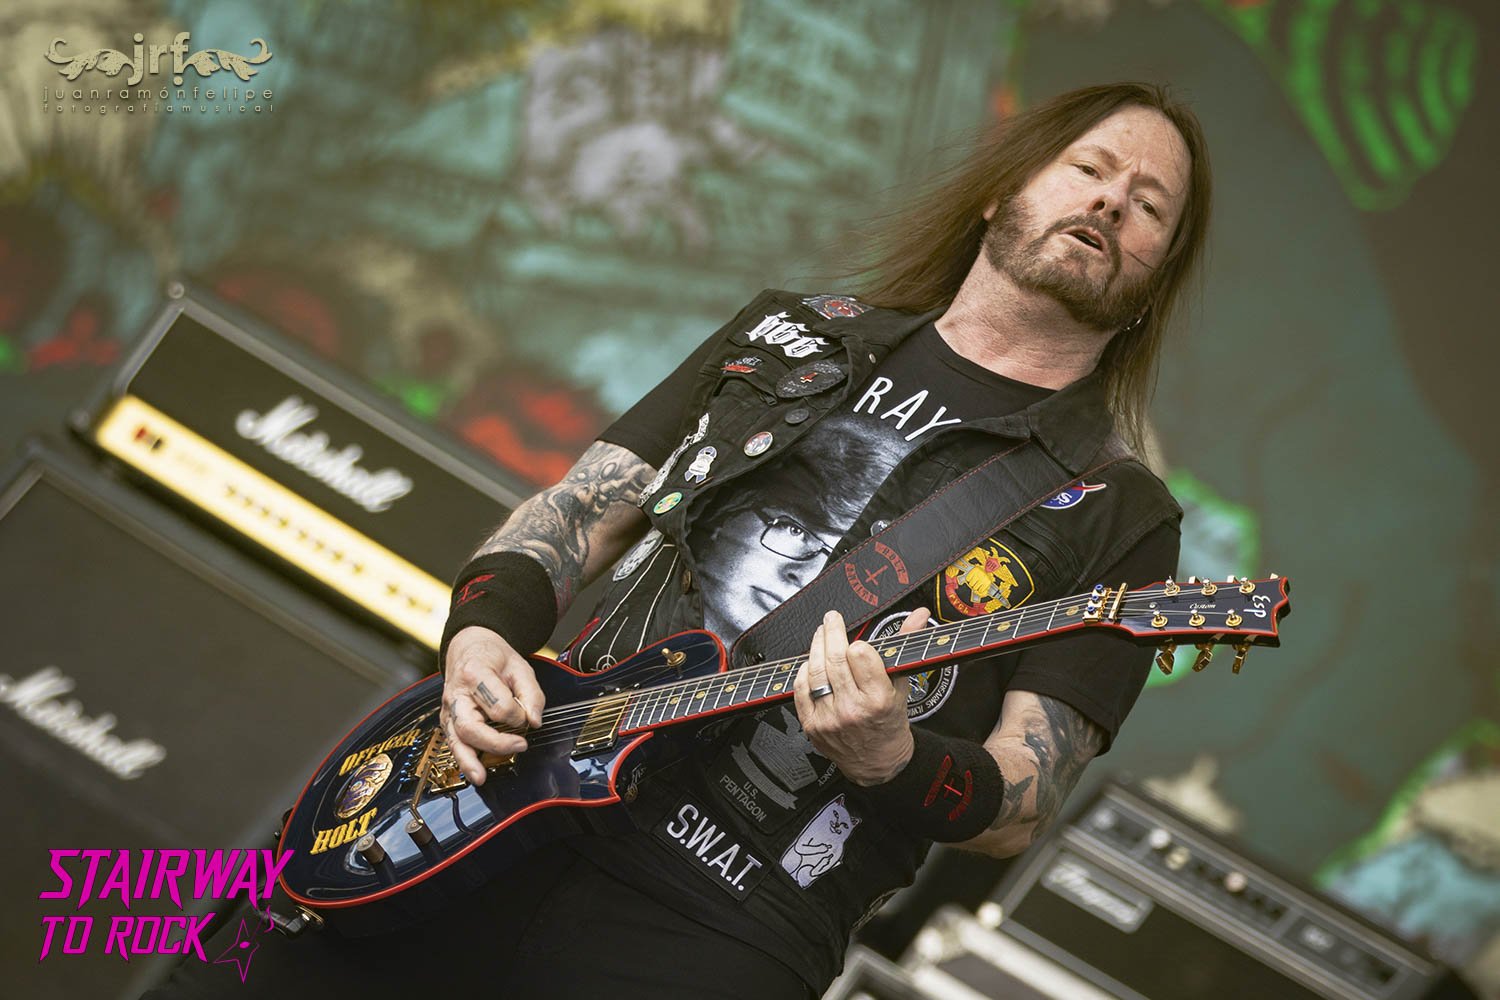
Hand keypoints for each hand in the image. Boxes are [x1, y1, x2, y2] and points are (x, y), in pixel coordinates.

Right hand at [441, 626, 545, 785]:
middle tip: (520, 745)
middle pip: (470, 726)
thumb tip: (534, 721)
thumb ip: (531, 693)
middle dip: (496, 742)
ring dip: (469, 761)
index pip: (497, 703)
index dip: (516, 713)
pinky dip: (463, 760)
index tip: (525, 713)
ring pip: (455, 740)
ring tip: (481, 777)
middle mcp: (456, 694)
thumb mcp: (519, 666)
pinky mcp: (448, 721)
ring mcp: (448, 709)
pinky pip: (453, 743)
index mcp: (474, 673)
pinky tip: (474, 772)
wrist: (468, 648)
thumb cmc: (493, 657)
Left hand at [793, 607, 931, 785]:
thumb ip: (906, 645)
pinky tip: (810, 663)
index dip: (859, 644)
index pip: (860, 655)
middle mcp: (853, 709)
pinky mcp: (812, 725)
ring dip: (816, 646)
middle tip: (832, 619)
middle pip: (835, 658)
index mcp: (878, 699)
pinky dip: (804, 673)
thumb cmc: (889, 721)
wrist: (878, 762)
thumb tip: (919, 615)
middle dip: (831, 631)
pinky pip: (801, 690)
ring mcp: (829, 718)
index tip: (859, 642)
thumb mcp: (902, 684)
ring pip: (815, 671)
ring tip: (820, 635)